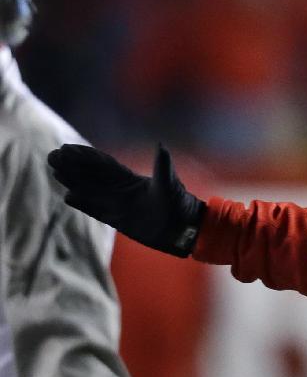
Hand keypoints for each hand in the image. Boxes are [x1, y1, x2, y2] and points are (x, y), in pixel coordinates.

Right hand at [46, 144, 203, 256]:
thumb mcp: (170, 184)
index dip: (85, 156)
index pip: (103, 164)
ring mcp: (118, 204)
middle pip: (91, 175)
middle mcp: (121, 189)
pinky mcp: (119, 220)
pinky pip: (96, 209)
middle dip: (73, 165)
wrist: (185, 230)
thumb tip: (161, 146)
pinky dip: (83, 203)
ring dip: (74, 181)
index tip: (68, 148)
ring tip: (56, 173)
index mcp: (130, 178)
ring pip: (90, 190)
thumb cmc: (180, 206)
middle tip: (53, 157)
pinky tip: (69, 197)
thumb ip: (162, 166)